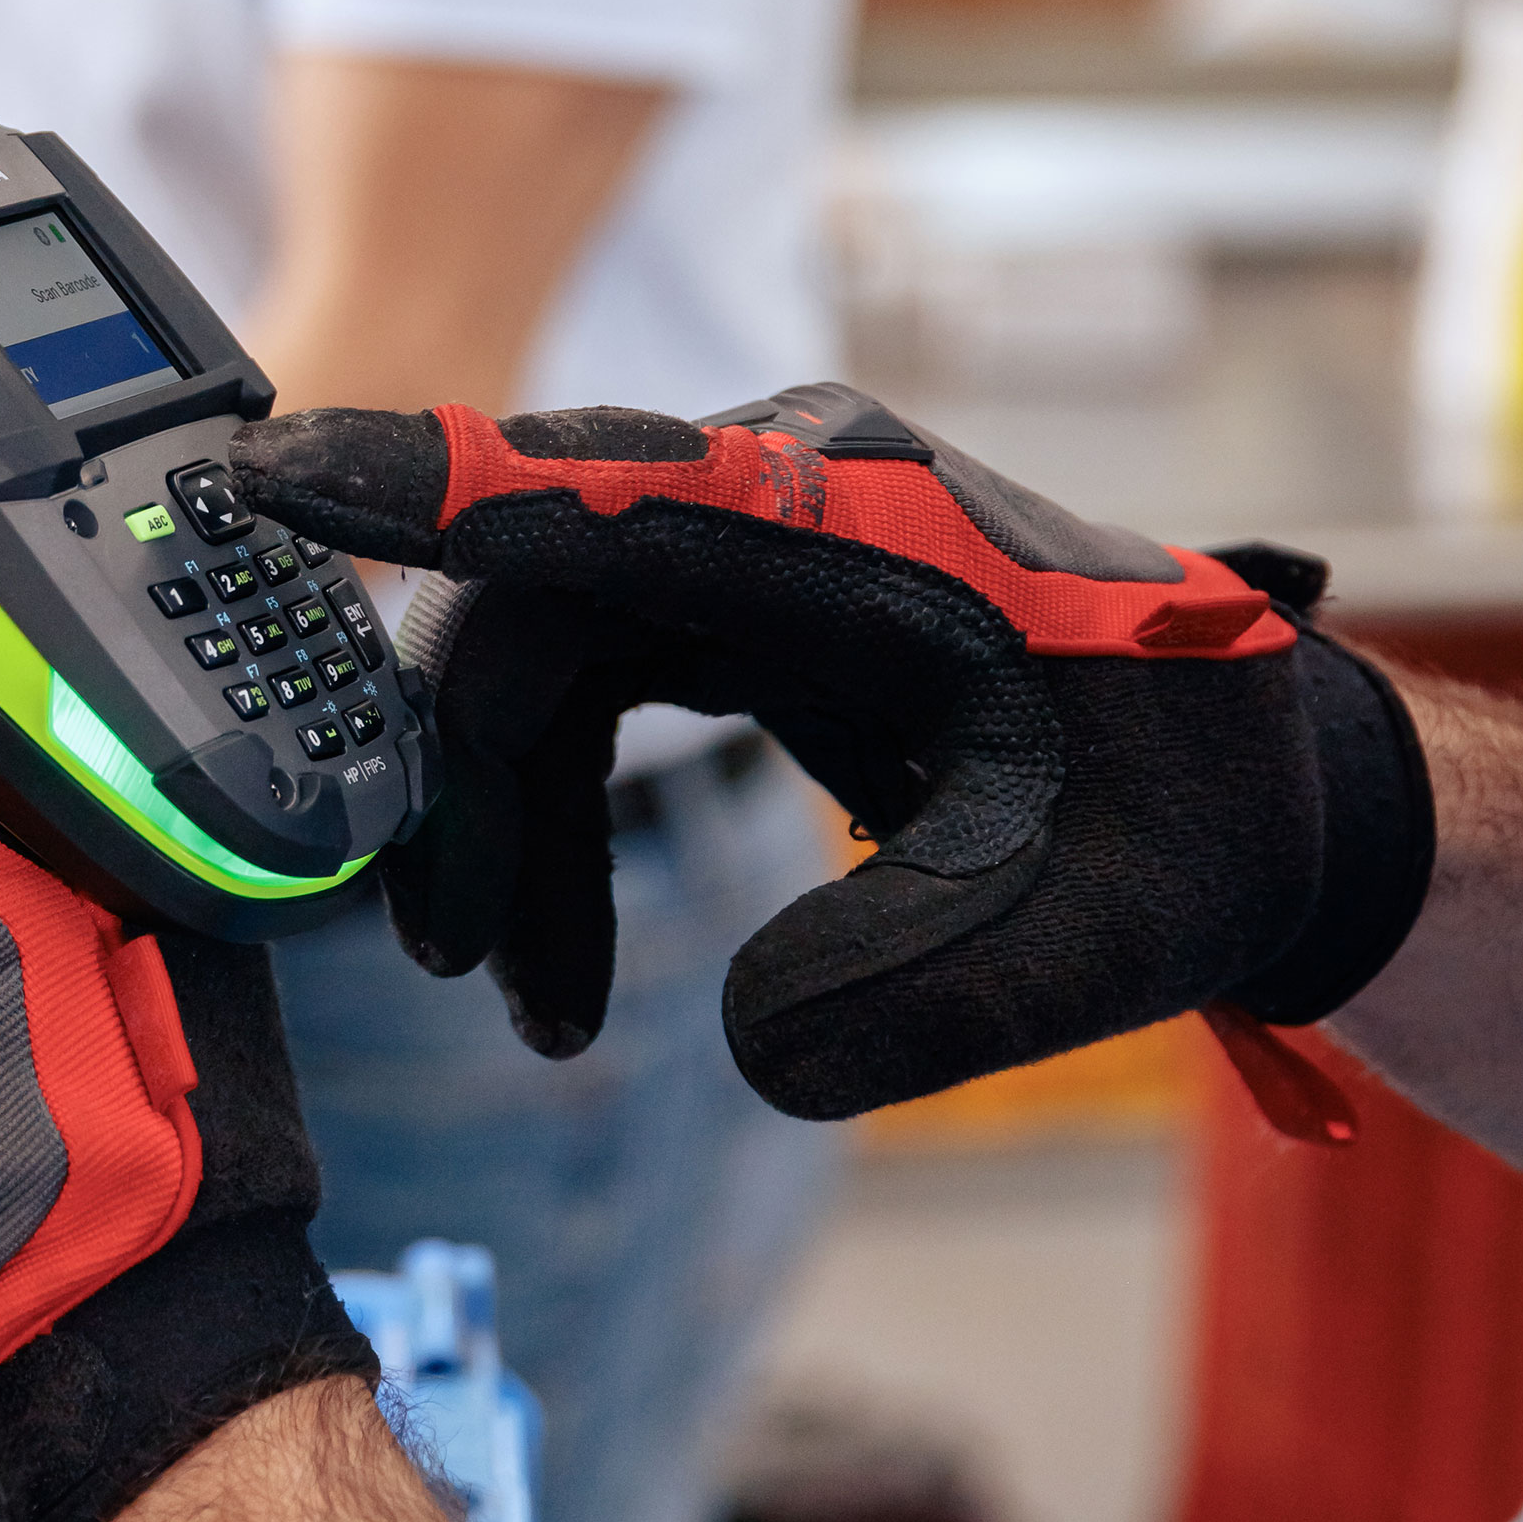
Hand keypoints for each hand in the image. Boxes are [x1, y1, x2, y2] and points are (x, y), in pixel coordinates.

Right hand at [230, 383, 1433, 1120]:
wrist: (1264, 791)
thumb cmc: (1197, 826)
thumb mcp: (1095, 936)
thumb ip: (923, 994)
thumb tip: (742, 1048)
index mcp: (856, 516)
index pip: (594, 486)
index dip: (419, 483)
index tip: (258, 473)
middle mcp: (779, 493)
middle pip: (526, 608)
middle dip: (466, 794)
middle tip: (459, 967)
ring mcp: (751, 543)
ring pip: (536, 665)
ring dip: (503, 837)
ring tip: (536, 1008)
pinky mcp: (740, 605)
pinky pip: (583, 694)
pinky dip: (552, 830)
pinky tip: (570, 960)